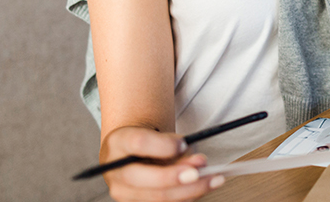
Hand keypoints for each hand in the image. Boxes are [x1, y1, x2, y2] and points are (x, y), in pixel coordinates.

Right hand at [100, 126, 221, 201]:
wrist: (130, 154)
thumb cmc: (147, 141)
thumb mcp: (157, 133)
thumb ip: (174, 144)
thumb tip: (198, 163)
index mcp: (119, 142)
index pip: (139, 143)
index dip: (164, 145)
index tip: (184, 144)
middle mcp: (116, 171)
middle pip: (146, 179)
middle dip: (178, 177)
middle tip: (202, 170)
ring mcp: (123, 193)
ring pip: (158, 198)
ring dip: (190, 190)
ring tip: (214, 179)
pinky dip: (186, 197)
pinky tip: (202, 189)